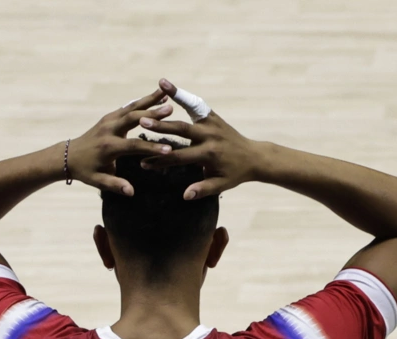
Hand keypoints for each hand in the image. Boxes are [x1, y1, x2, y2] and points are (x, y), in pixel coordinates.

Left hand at [66, 90, 177, 194]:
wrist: (68, 156)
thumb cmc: (86, 171)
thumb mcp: (98, 181)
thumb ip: (115, 185)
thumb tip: (131, 192)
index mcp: (108, 147)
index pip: (133, 146)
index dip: (151, 148)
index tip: (168, 149)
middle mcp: (108, 130)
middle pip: (132, 119)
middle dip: (152, 114)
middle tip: (171, 109)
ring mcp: (108, 120)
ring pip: (131, 108)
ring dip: (149, 100)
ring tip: (167, 93)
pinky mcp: (109, 116)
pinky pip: (128, 107)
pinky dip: (143, 101)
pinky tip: (158, 96)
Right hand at [137, 78, 263, 199]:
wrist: (254, 157)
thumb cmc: (234, 173)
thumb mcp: (220, 185)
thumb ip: (202, 189)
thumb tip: (185, 196)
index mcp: (209, 154)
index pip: (179, 157)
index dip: (161, 161)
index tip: (143, 163)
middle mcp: (209, 136)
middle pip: (181, 130)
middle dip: (161, 126)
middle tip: (142, 122)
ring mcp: (212, 123)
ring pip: (188, 111)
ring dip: (173, 99)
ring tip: (157, 88)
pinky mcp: (212, 116)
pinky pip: (195, 104)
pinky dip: (182, 95)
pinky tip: (167, 85)